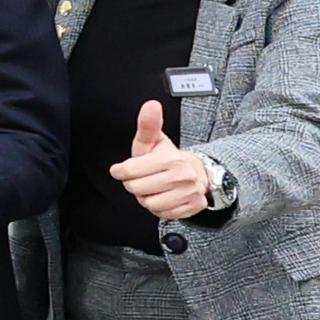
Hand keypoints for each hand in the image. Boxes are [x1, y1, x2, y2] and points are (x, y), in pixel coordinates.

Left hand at [107, 96, 217, 223]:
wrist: (199, 172)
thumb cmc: (169, 158)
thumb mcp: (155, 141)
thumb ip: (148, 124)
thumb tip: (151, 105)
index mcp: (171, 159)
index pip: (129, 171)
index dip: (121, 171)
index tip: (122, 169)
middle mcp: (182, 176)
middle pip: (136, 189)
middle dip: (135, 184)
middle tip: (144, 178)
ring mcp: (189, 193)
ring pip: (149, 204)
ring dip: (146, 197)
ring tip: (154, 187)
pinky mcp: (193, 207)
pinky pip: (163, 214)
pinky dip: (159, 208)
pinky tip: (164, 196)